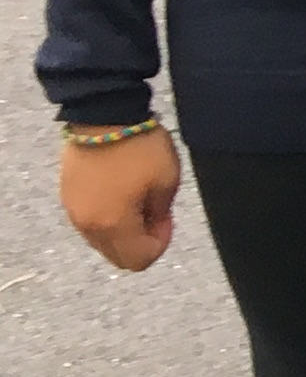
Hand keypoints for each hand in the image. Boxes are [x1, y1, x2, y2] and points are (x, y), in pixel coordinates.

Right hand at [60, 126, 181, 272]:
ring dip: (122, 232)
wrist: (104, 115)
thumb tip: (152, 226)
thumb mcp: (166, 181)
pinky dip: (106, 218)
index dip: (159, 244)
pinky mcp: (67, 195)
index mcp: (114, 225)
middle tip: (154, 214)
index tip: (166, 219)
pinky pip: (89, 222)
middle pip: (116, 256)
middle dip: (140, 243)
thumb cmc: (140, 148)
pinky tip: (120, 193)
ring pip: (101, 241)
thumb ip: (159, 214)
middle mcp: (88, 224)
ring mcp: (74, 210)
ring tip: (138, 201)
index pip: (138, 260)